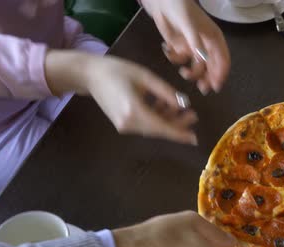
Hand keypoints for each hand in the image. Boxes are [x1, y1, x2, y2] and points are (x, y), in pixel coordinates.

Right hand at [45, 50, 197, 144]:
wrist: (89, 75)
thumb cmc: (117, 70)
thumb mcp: (145, 77)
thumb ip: (165, 92)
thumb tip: (183, 104)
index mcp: (134, 111)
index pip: (162, 127)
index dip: (179, 133)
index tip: (194, 138)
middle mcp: (128, 123)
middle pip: (158, 129)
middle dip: (177, 124)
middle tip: (193, 115)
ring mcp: (124, 125)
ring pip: (152, 127)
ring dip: (168, 119)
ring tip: (181, 108)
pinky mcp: (123, 124)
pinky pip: (145, 124)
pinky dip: (156, 117)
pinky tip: (163, 105)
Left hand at [142, 0, 229, 94]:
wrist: (163, 1)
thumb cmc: (181, 9)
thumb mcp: (189, 25)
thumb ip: (196, 44)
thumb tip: (203, 62)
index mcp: (214, 39)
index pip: (222, 60)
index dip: (221, 74)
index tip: (216, 86)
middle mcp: (206, 45)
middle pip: (211, 67)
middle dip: (207, 78)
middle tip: (202, 88)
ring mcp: (193, 47)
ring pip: (197, 67)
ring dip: (191, 73)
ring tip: (183, 73)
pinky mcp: (181, 48)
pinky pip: (180, 60)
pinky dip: (175, 60)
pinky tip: (168, 51)